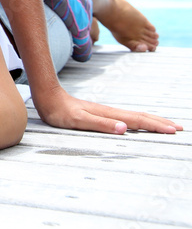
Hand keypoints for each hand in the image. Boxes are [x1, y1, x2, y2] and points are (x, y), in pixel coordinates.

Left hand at [34, 85, 180, 133]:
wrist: (48, 97)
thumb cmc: (60, 111)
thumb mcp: (78, 120)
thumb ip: (100, 124)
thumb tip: (124, 128)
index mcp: (109, 114)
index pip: (138, 121)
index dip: (156, 126)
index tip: (174, 131)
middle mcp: (111, 112)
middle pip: (141, 117)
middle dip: (161, 123)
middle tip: (180, 128)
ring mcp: (107, 112)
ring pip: (135, 116)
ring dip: (153, 121)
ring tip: (167, 125)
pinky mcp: (101, 114)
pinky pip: (126, 117)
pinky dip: (139, 121)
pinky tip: (140, 124)